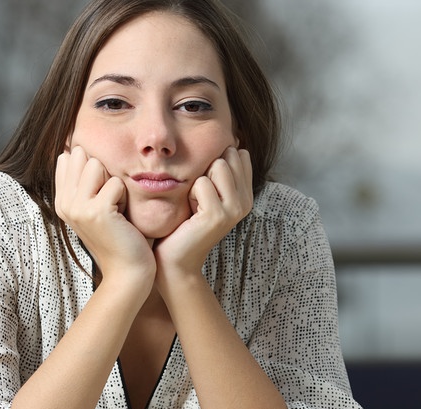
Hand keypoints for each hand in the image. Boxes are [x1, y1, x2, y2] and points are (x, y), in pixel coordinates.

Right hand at [55, 146, 154, 285]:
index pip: (68, 157)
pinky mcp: (96, 211)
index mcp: (61, 201)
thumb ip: (83, 181)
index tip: (100, 196)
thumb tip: (75, 147)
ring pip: (96, 165)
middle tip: (110, 202)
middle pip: (82, 156)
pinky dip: (125, 197)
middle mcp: (64, 203)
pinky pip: (115, 183)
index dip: (91, 169)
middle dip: (103, 173)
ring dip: (114, 184)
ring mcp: (77, 208)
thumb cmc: (119, 237)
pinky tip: (122, 217)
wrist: (127, 271)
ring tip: (116, 208)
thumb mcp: (95, 207)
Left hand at [154, 147, 252, 281]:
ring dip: (197, 182)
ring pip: (217, 165)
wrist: (175, 259)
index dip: (216, 162)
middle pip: (227, 156)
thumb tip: (234, 137)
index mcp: (245, 194)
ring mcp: (234, 209)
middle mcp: (245, 201)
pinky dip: (190, 194)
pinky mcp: (218, 215)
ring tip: (194, 205)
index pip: (239, 154)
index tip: (205, 188)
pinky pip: (201, 183)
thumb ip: (220, 169)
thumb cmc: (183, 222)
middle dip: (206, 171)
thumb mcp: (205, 192)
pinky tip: (190, 213)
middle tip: (197, 198)